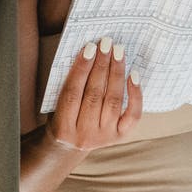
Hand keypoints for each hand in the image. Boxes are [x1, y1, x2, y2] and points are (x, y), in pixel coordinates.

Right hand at [47, 37, 141, 151]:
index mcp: (63, 126)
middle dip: (101, 66)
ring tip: (118, 52)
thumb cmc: (62, 118)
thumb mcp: (57, 106)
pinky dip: (135, 94)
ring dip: (116, 73)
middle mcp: (84, 134)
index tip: (89, 47)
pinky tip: (133, 75)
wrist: (68, 147)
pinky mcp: (120, 136)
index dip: (81, 68)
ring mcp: (104, 137)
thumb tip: (89, 54)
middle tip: (106, 44)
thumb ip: (69, 85)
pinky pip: (132, 115)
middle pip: (94, 95)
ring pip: (113, 100)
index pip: (72, 92)